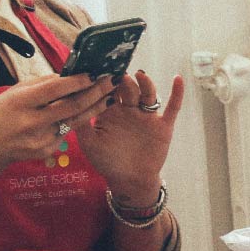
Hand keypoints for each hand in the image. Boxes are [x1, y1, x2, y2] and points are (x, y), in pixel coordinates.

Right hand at [0, 74, 107, 176]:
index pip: (54, 90)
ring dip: (95, 108)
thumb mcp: (15, 92)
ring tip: (110, 96)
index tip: (93, 73)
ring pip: (75, 121)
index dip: (76, 82)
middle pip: (72, 107)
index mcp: (21, 102)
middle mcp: (32, 122)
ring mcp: (40, 139)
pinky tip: (87, 111)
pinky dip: (76, 121)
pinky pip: (66, 132)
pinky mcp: (46, 151)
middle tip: (112, 81)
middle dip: (96, 93)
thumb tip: (70, 73)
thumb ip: (43, 84)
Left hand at [74, 70, 185, 193]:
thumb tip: (71, 104)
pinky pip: (172, 107)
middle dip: (124, 80)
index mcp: (111, 111)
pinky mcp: (163, 125)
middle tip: (118, 71)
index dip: (105, 81)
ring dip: (145, 83)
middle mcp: (129, 109)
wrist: (130, 180)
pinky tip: (178, 79)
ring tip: (139, 76)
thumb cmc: (107, 162)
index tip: (100, 69)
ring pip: (147, 94)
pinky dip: (177, 93)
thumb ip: (82, 124)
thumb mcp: (90, 143)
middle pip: (128, 88)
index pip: (108, 91)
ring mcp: (147, 116)